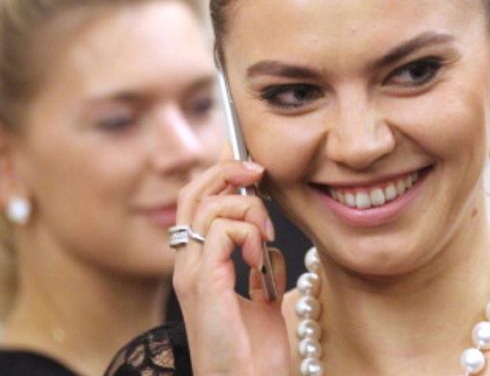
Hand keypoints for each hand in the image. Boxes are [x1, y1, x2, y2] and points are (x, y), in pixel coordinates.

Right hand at [172, 160, 290, 375]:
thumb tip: (271, 248)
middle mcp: (187, 265)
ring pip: (208, 206)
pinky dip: (247, 233)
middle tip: (259, 172)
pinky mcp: (203, 284)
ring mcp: (191, 274)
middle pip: (193, 192)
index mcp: (199, 265)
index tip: (251, 163)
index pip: (197, 202)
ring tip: (265, 237)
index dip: (220, 173)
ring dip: (247, 209)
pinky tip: (258, 258)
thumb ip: (262, 271)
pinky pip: (221, 231)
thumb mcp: (263, 301)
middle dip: (227, 170)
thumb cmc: (255, 355)